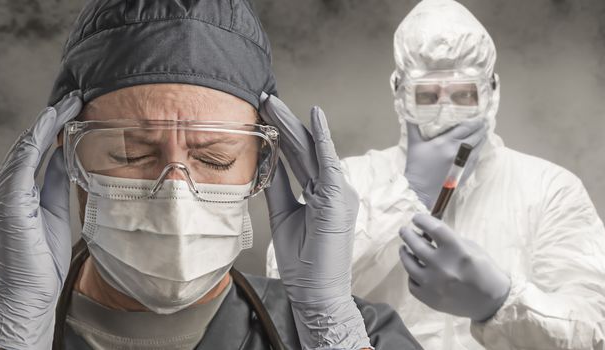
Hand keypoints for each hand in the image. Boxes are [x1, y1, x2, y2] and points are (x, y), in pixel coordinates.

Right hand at [0, 91, 81, 349]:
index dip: (56, 127)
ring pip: (26, 150)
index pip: (40, 151)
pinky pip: (21, 167)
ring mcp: (5, 196)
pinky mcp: (8, 205)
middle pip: (32, 144)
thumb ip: (59, 185)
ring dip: (46, 124)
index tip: (77, 107)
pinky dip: (34, 146)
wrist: (31, 293)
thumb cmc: (45, 259)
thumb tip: (70, 158)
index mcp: (22, 192)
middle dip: (52, 118)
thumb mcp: (58, 212)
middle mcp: (9, 189)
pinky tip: (49, 129)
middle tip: (76, 96)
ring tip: (67, 104)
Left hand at [259, 93, 369, 348]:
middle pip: (306, 149)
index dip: (284, 134)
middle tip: (265, 98)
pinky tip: (314, 117)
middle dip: (285, 122)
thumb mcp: (284, 216)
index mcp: (322, 194)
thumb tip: (269, 162)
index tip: (266, 114)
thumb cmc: (304, 263)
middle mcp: (334, 189)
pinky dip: (322, 138)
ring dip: (292, 124)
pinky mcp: (337, 198)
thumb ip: (279, 188)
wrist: (316, 292)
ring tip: (273, 102)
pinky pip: (328, 162)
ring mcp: (339, 192)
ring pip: (312, 151)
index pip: (301, 157)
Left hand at [399, 213, 509, 321]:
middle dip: (408, 234)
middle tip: (404, 230)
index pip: (433, 229)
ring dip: (405, 253)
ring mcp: (433, 284)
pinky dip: (412, 275)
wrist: (490, 302)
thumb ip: (451, 240)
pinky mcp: (429, 299)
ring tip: (404, 248)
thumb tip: (429, 233)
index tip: (416, 218)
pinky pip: (412, 283)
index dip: (422, 220)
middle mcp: (442, 266)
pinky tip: (414, 269)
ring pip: (409, 264)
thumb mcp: (472, 248)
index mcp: (457, 251)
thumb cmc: (484, 270)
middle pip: (416, 245)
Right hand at [404, 119, 486, 208]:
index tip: (481, 114)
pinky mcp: (465, 173)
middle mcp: (457, 152)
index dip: (476, 120)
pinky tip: (478, 147)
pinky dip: (478, 151)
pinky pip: (476, 159)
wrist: (420, 191)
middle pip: (476, 136)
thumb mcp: (413, 144)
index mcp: (445, 142)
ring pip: (478, 148)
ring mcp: (463, 164)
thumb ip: (412, 126)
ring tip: (485, 131)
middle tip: (486, 121)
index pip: (466, 127)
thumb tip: (408, 113)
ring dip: (483, 139)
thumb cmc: (416, 167)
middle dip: (482, 128)